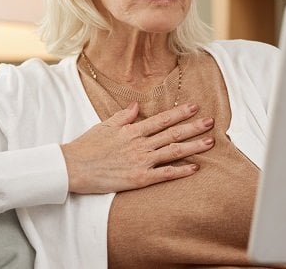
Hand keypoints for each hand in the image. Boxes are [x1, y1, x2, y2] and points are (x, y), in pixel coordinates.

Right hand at [60, 102, 213, 193]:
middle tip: (211, 122)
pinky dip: (180, 171)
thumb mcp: (105, 125)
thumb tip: (137, 106)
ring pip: (173, 152)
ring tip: (209, 142)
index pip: (162, 119)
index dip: (180, 113)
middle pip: (172, 134)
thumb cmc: (87, 146)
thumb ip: (124, 116)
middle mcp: (140, 144)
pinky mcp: (139, 178)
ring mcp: (141, 161)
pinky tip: (194, 168)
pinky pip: (164, 174)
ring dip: (193, 146)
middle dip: (193, 127)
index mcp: (132, 130)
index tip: (195, 107)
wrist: (74, 166)